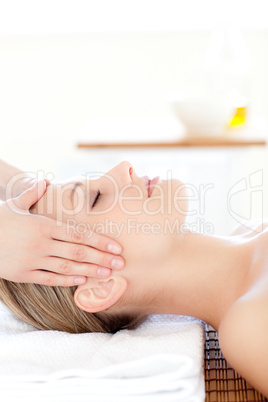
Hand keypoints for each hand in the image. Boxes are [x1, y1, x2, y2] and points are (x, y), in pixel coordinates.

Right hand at [0, 181, 123, 285]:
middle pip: (78, 252)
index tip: (116, 247)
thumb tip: (45, 182)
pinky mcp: (24, 274)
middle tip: (121, 264)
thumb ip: (32, 193)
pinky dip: (66, 280)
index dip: (99, 241)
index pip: (78, 234)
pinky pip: (49, 278)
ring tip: (107, 274)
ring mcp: (33, 260)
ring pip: (67, 267)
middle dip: (101, 258)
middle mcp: (41, 243)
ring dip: (89, 271)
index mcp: (43, 225)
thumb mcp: (14, 204)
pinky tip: (80, 281)